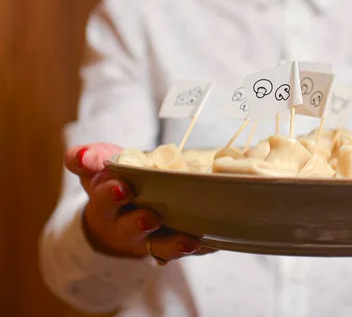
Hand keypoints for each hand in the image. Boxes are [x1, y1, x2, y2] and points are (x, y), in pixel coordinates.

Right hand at [65, 143, 214, 263]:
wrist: (120, 216)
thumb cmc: (111, 183)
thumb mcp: (95, 168)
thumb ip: (85, 158)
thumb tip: (83, 156)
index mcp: (105, 205)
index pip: (104, 200)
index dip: (111, 195)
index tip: (121, 187)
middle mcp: (126, 227)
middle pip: (131, 230)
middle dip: (139, 223)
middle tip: (151, 217)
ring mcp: (151, 240)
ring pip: (161, 247)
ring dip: (174, 245)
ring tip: (189, 241)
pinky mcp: (173, 245)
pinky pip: (188, 249)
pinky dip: (202, 247)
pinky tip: (215, 241)